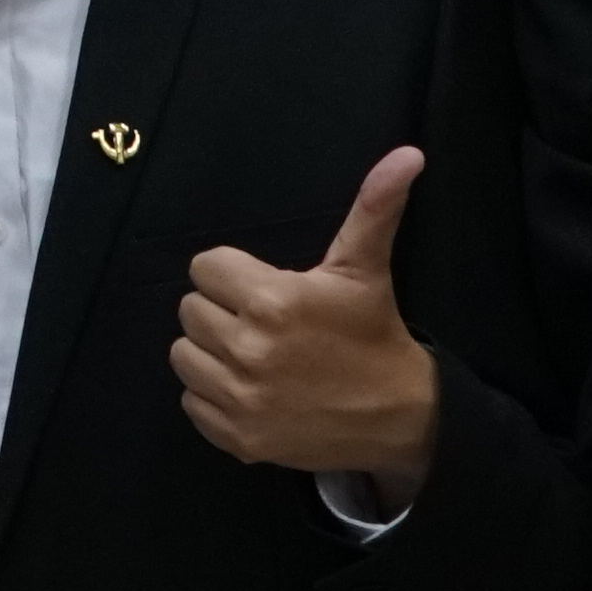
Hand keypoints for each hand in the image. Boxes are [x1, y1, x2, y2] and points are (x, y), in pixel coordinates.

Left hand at [176, 148, 445, 487]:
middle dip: (223, 311)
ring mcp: (240, 398)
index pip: (204, 268)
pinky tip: (252, 389)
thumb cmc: (374, 334)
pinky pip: (191, 402)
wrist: (401, 417)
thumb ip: (374, 207)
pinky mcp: (237, 437)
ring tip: (254, 353)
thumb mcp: (365, 269)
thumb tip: (407, 154)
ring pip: (184, 355)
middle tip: (264, 322)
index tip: (264, 287)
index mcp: (272, 300)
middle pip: (190, 310)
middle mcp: (248, 349)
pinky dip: (214, 396)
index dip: (232, 274)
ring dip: (211, 352)